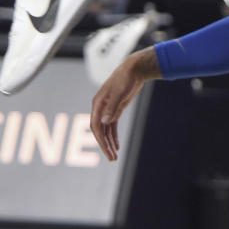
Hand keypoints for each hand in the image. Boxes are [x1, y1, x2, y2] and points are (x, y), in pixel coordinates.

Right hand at [90, 47, 158, 162]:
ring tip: (114, 156)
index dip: (100, 139)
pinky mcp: (115, 109)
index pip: (95, 125)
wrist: (133, 70)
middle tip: (112, 159)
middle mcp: (101, 107)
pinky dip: (113, 136)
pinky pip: (112, 126)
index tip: (107, 151)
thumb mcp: (120, 93)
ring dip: (109, 143)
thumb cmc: (125, 79)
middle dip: (105, 145)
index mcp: (98, 103)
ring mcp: (108, 108)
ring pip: (106, 130)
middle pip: (100, 130)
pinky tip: (117, 145)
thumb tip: (104, 121)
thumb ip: (112, 107)